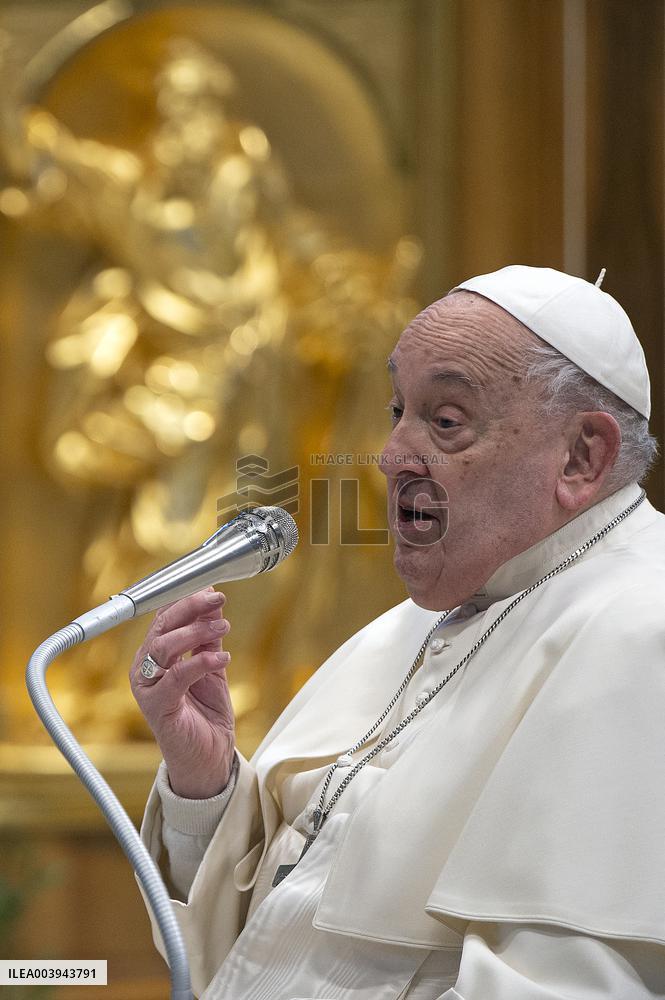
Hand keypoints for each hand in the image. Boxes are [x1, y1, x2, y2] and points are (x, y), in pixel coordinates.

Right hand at [130, 588, 234, 798]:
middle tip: (218, 599)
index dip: (186, 598)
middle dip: (191, 607)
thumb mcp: (212, 665)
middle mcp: (145, 667)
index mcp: (155, 655)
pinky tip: (222, 658)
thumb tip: (213, 600)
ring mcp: (148, 687)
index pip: (164, 617)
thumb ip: (209, 636)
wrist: (208, 758)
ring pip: (164, 647)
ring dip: (196, 632)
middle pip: (162, 626)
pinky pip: (175, 678)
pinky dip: (200, 663)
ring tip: (224, 627)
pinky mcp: (157, 707)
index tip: (211, 588)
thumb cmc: (205, 714)